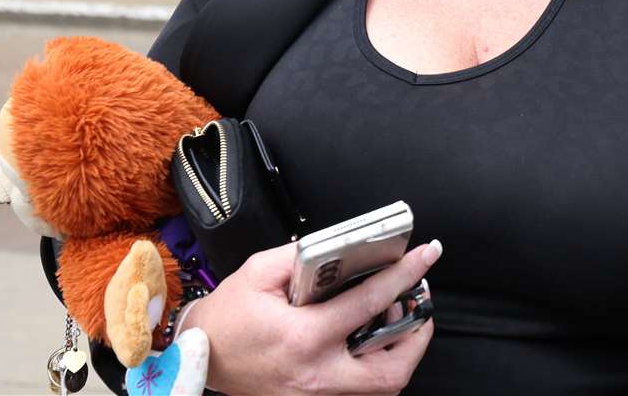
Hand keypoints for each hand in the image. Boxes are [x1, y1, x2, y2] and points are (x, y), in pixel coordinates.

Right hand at [180, 239, 441, 394]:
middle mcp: (317, 375)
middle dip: (416, 336)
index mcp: (304, 337)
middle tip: (421, 303)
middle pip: (390, 369)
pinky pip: (360, 392)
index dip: (403, 275)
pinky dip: (377, 370)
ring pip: (381, 388)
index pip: (368, 302)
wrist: (201, 358)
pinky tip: (374, 343)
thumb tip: (343, 245)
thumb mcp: (259, 272)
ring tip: (401, 321)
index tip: (426, 255)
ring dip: (400, 355)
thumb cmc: (227, 317)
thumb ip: (303, 256)